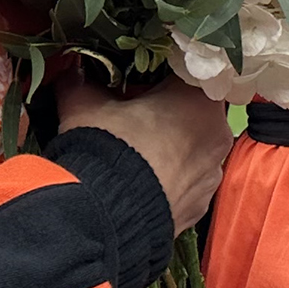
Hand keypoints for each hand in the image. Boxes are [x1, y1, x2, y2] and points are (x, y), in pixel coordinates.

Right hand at [59, 71, 232, 231]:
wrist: (107, 216)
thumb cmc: (107, 148)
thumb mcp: (85, 105)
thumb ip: (80, 82)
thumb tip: (70, 71)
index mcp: (199, 99)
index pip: (185, 74)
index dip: (160, 77)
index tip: (139, 82)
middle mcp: (217, 134)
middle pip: (194, 112)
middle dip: (167, 112)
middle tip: (134, 116)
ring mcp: (211, 174)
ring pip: (193, 150)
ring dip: (172, 147)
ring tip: (136, 153)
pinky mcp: (200, 206)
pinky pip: (187, 183)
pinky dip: (170, 179)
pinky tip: (143, 182)